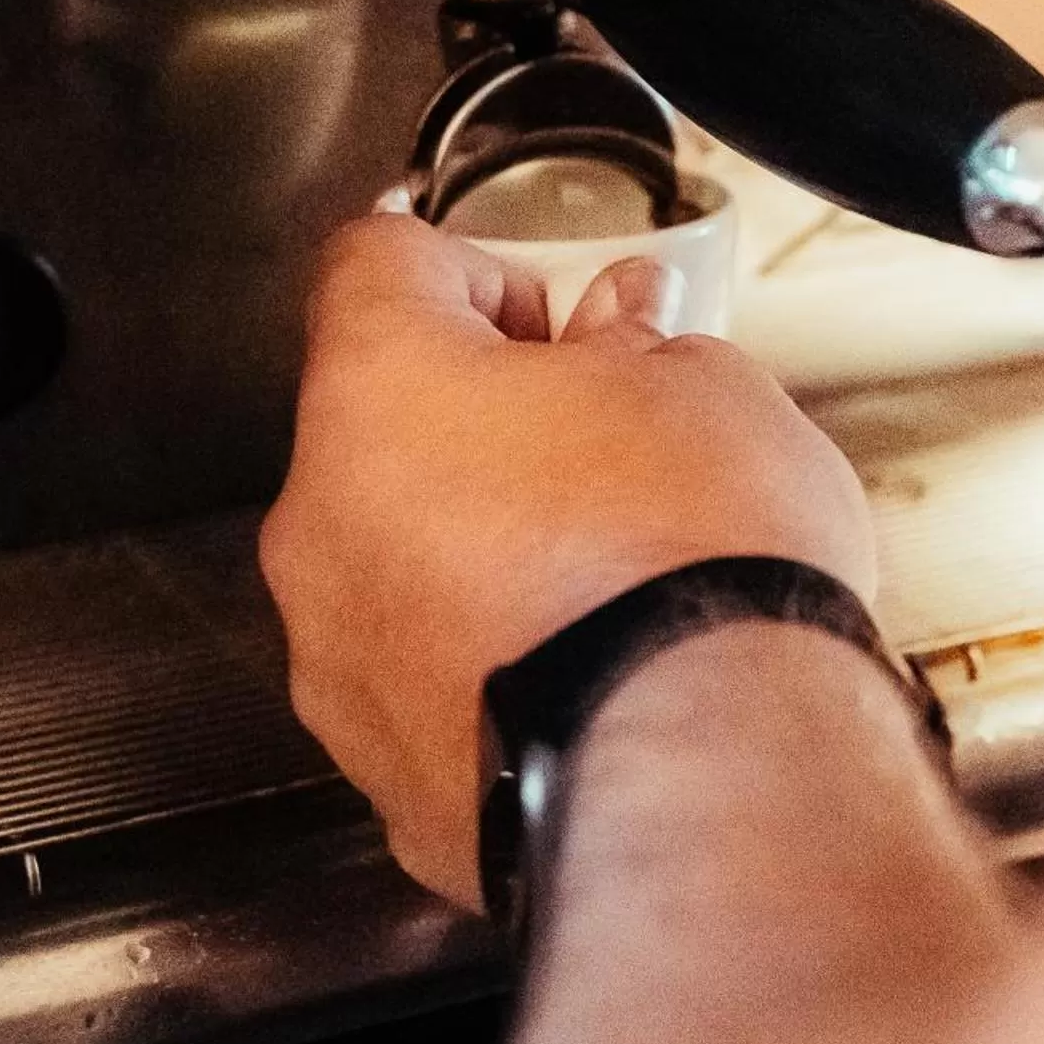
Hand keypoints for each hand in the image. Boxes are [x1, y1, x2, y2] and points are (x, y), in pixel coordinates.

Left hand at [259, 215, 876, 906]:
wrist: (716, 769)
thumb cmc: (702, 575)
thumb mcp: (711, 393)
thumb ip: (641, 346)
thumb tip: (626, 338)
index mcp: (383, 391)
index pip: (376, 265)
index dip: (476, 271)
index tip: (545, 311)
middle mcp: (327, 528)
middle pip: (387, 434)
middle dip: (495, 431)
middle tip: (612, 446)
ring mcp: (345, 667)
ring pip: (401, 572)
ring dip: (491, 557)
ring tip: (620, 578)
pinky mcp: (393, 778)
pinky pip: (435, 692)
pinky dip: (501, 672)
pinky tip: (601, 672)